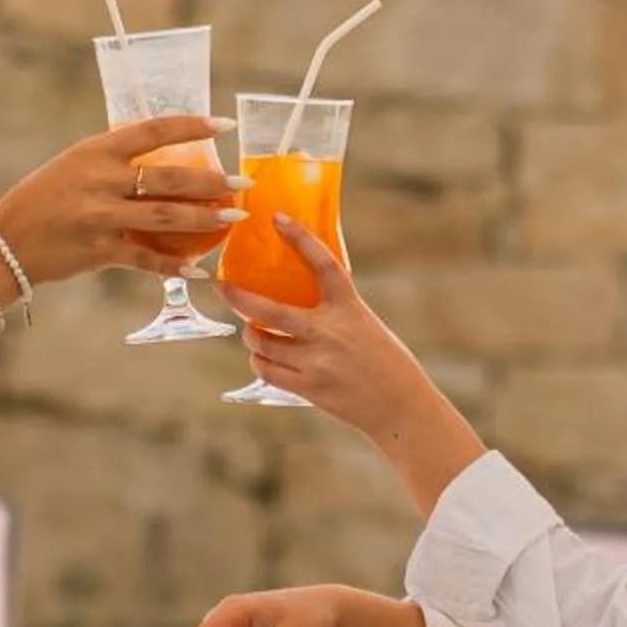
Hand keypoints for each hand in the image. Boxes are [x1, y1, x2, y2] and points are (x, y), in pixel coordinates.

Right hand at [0, 115, 243, 284]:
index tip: (223, 123)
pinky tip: (198, 270)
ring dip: (204, 219)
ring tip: (233, 219)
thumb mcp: (73, 165)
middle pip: (169, 178)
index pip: (153, 130)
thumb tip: (159, 160)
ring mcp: (100, 216)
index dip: (191, 125)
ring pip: (165, 216)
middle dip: (213, 182)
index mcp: (96, 150)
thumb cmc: (42, 199)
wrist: (5, 241)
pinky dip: (172, 266)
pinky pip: (145, 258)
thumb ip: (112, 162)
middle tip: (242, 184)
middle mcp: (100, 179)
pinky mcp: (99, 250)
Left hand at [218, 219, 437, 432]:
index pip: (323, 264)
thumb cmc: (386, 363)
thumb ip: (334, 311)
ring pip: (262, 343)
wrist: (402, 407)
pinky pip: (266, 370)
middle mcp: (330, 331)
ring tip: (254, 333)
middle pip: (271, 311)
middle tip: (224, 288)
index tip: (278, 218)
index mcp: (350, 308)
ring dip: (252, 337)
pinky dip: (260, 362)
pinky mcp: (308, 387)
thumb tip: (297, 297)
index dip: (300, 238)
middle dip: (240, 298)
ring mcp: (317, 362)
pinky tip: (264, 358)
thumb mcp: (364, 324)